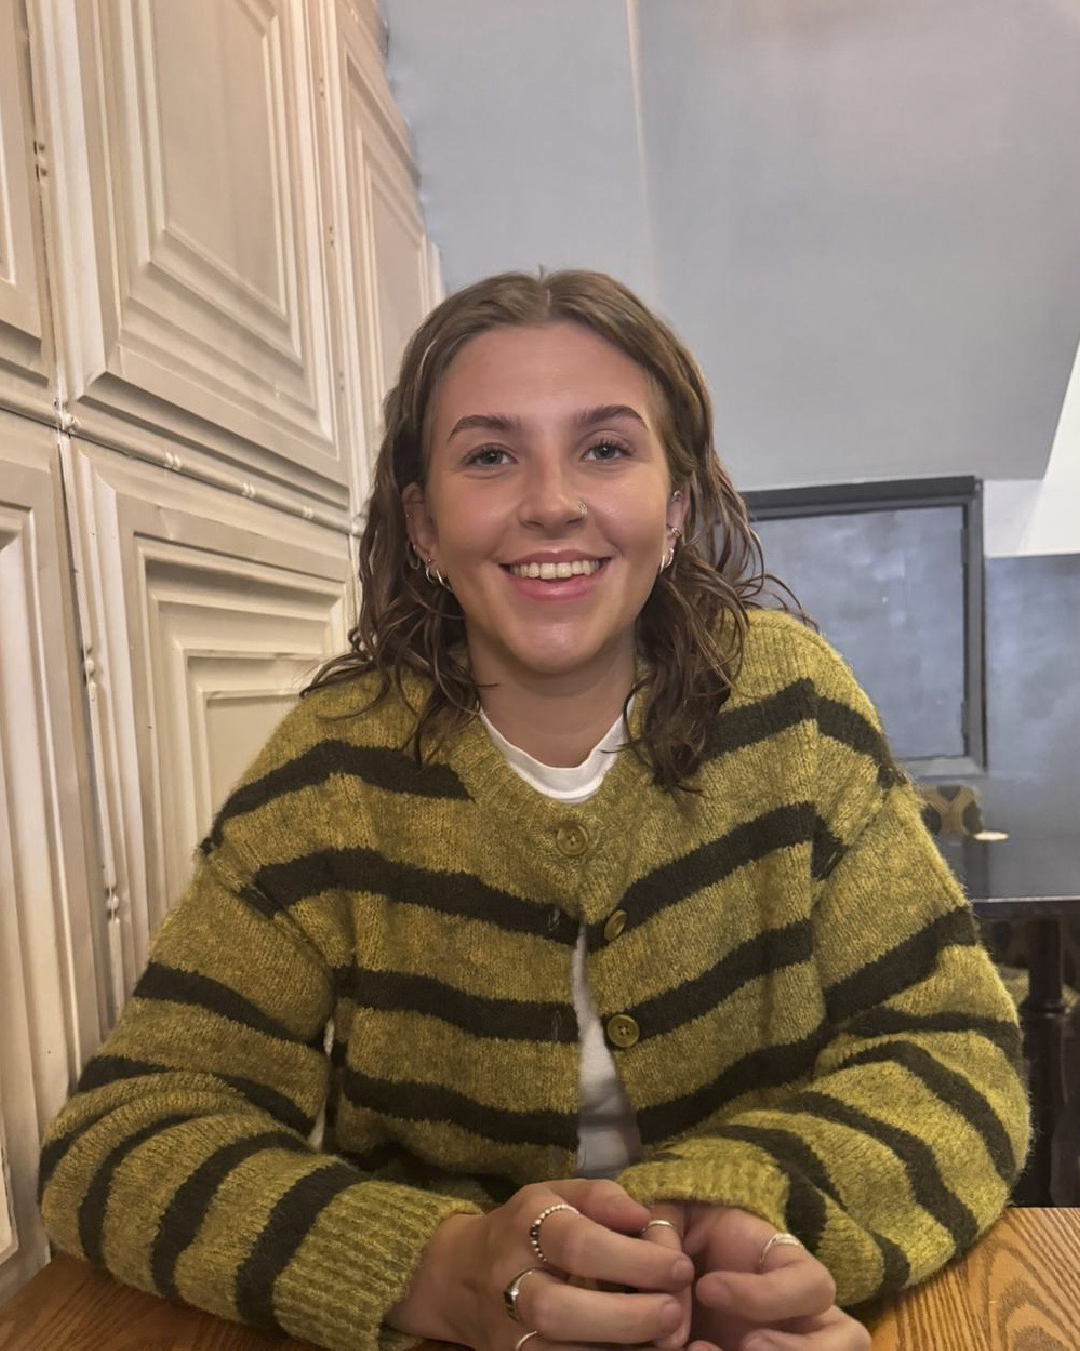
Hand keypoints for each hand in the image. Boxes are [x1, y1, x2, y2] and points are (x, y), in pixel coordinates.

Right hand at [387, 1179, 694, 1350]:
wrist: (461, 1275)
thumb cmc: (528, 1227)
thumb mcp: (559, 1195)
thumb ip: (603, 1199)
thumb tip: (645, 1218)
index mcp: (525, 1226)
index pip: (577, 1244)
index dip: (633, 1259)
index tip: (680, 1266)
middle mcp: (508, 1281)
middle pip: (557, 1310)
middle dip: (624, 1317)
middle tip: (673, 1312)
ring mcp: (505, 1333)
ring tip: (664, 1343)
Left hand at [683, 1204, 869, 1350]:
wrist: (684, 1271)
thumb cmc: (690, 1238)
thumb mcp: (676, 1220)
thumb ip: (667, 1233)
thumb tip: (676, 1276)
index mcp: (793, 1267)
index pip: (811, 1284)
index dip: (764, 1295)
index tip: (707, 1288)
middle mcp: (811, 1315)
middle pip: (846, 1341)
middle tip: (744, 1345)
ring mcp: (802, 1344)